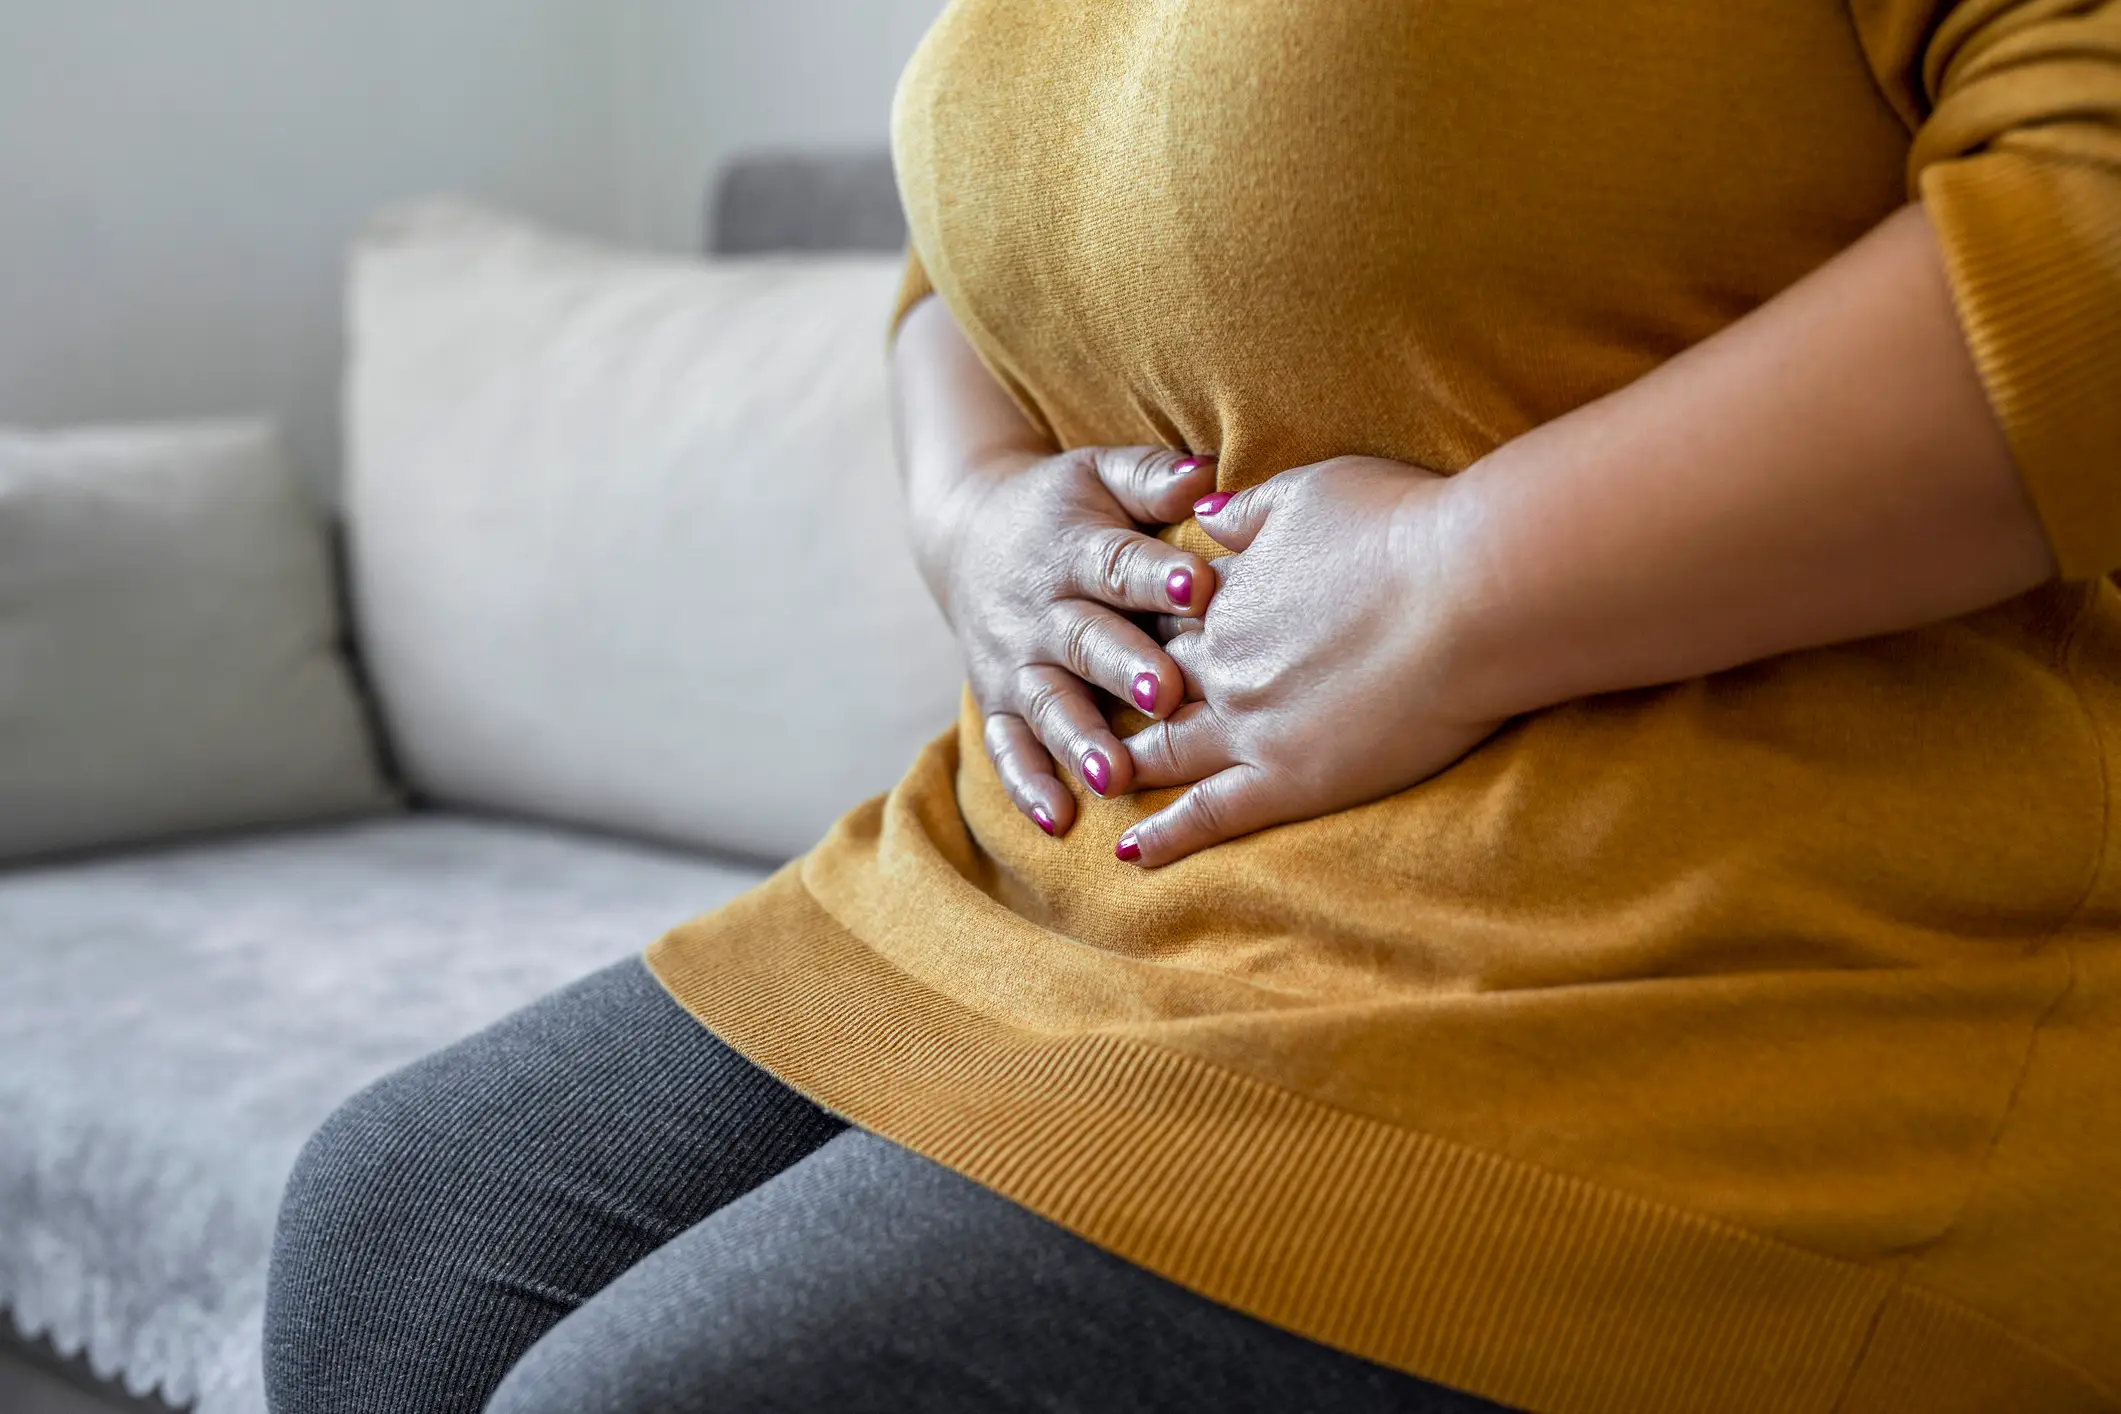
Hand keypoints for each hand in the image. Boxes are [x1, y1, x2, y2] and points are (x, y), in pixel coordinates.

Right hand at [921, 447, 1220, 835]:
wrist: (969, 535)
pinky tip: (1058, 820)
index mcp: (1075, 548)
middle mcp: (1041, 610)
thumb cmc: (1065, 508)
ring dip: (1077, 739)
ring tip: (1112, 775)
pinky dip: (1027, 785)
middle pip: (1083, 640)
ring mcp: (1015, 662)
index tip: (1200, 590)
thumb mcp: (1100, 474)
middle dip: (1122, 668)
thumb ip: (1151, 478)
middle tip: (1164, 695)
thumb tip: (1204, 477)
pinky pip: (1007, 748)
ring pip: (1046, 703)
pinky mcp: (996, 703)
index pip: (1117, 563)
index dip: (1155, 576)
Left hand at [1122, 456, 1504, 865]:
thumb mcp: (1312, 491)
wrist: (1471, 590)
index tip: (1136, 638)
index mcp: (1229, 595)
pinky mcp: (1286, 781)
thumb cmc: (1405, 528)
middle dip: (1122, 702)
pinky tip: (1129, 852)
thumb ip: (1250, 511)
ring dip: (1126, 767)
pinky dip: (1164, 835)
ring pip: (1164, 752)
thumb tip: (1205, 517)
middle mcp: (1223, 663)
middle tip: (1092, 718)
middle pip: (1153, 686)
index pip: (1170, 618)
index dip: (1152, 629)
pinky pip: (1207, 816)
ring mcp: (1248, 726)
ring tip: (1095, 784)